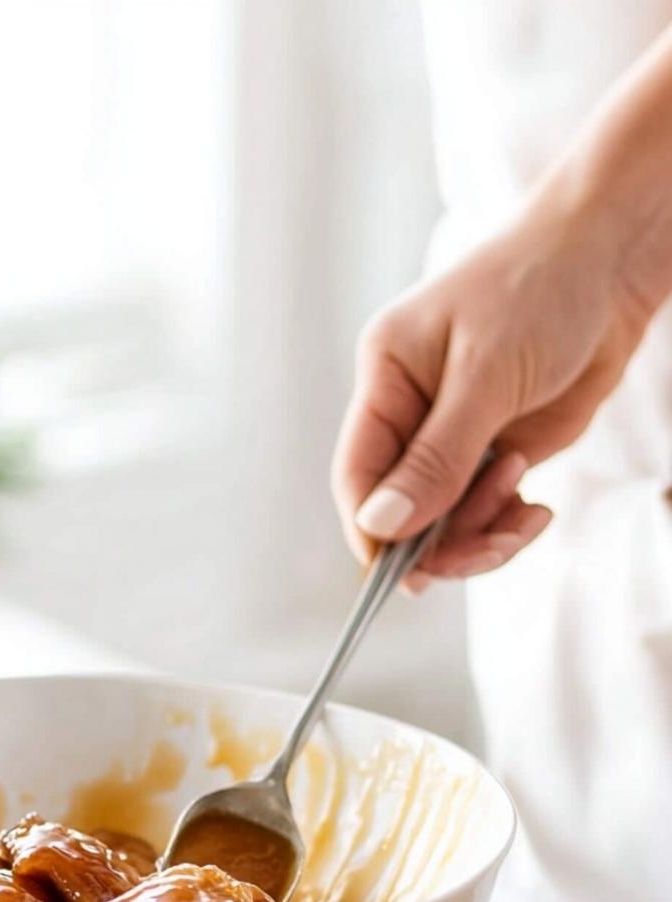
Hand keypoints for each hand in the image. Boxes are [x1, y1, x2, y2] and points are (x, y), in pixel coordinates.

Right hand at [330, 196, 653, 588]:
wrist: (616, 256)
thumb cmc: (540, 287)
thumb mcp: (485, 375)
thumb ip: (435, 458)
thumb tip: (379, 526)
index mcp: (386, 380)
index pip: (358, 474)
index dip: (373, 530)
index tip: (404, 572)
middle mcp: (413, 413)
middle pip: (401, 510)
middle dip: (441, 541)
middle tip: (493, 546)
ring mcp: (457, 435)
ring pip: (445, 521)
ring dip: (484, 534)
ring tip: (526, 512)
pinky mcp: (499, 448)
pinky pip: (488, 511)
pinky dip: (509, 524)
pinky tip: (536, 510)